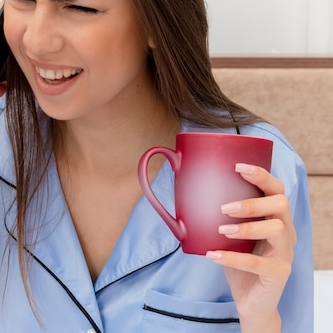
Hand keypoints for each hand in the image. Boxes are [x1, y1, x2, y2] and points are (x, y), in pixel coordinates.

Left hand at [206, 163, 295, 332]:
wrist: (251, 301)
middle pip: (281, 204)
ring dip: (247, 227)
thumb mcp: (228, 234)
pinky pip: (258, 263)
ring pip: (277, 229)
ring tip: (222, 230)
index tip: (238, 167)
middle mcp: (286, 232)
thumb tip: (182, 192)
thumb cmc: (239, 260)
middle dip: (252, 201)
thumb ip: (216, 216)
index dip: (261, 175)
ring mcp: (285, 253)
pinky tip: (212, 254)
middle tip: (225, 208)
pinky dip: (233, 257)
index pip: (276, 189)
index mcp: (275, 217)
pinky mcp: (278, 274)